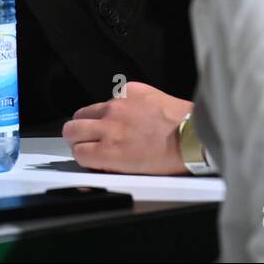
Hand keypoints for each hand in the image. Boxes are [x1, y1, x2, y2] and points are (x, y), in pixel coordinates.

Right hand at [63, 82, 192, 175]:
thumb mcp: (134, 173)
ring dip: (93, 118)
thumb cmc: (171, 157)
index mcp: (108, 151)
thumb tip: (96, 162)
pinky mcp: (129, 89)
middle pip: (71, 128)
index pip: (76, 152)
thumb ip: (108, 165)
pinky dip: (118, 104)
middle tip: (89, 138)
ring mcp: (118, 105)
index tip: (89, 153)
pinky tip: (133, 112)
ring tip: (110, 124)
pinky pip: (113, 95)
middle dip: (77, 135)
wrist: (193, 135)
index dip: (83, 154)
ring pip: (88, 110)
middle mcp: (108, 126)